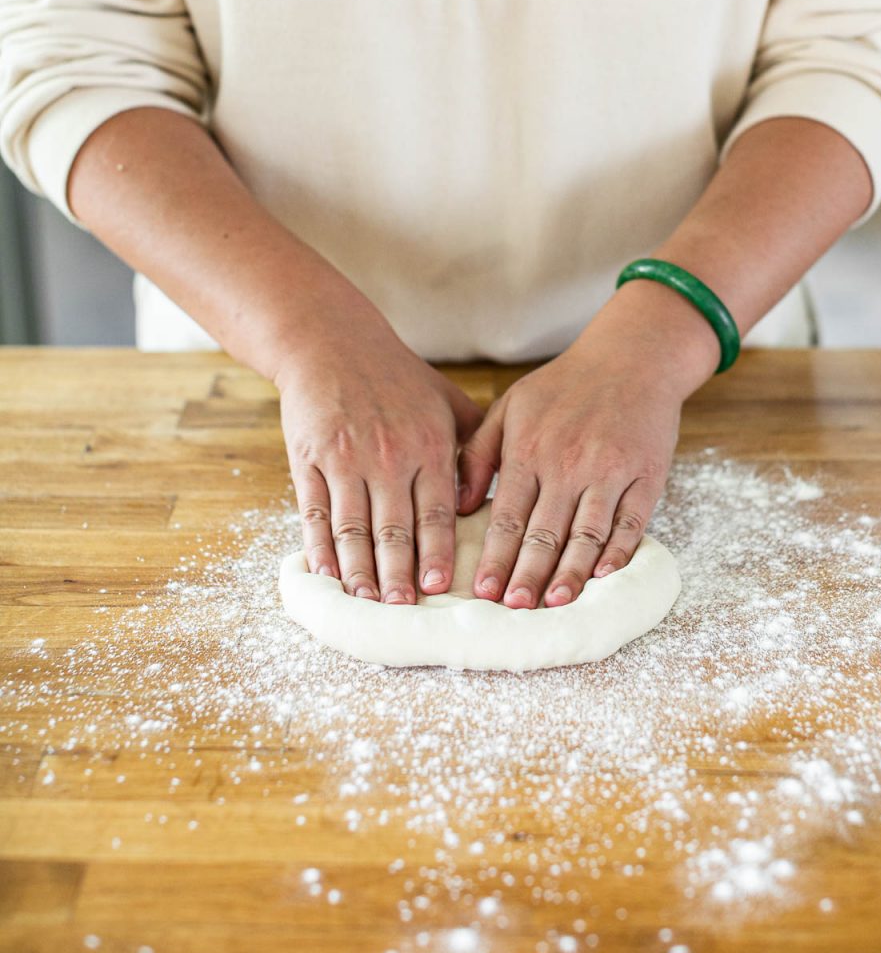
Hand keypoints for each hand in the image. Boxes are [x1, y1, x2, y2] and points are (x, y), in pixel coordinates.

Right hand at [274, 297, 484, 601]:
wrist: (331, 344)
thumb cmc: (396, 376)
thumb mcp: (445, 400)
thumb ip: (474, 442)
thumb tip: (499, 491)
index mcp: (427, 444)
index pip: (437, 510)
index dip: (438, 551)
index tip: (442, 586)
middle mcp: (388, 456)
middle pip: (395, 527)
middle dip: (399, 573)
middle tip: (403, 608)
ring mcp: (345, 459)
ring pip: (354, 527)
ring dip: (360, 569)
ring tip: (367, 601)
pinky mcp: (309, 459)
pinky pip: (315, 512)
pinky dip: (320, 547)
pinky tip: (327, 573)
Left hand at [455, 280, 719, 607]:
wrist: (632, 357)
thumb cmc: (564, 385)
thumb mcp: (511, 406)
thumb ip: (479, 453)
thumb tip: (457, 505)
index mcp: (530, 449)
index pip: (508, 515)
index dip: (496, 556)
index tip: (482, 590)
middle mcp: (568, 463)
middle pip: (545, 531)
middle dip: (527, 574)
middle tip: (513, 608)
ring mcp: (609, 471)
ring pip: (586, 534)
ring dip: (570, 572)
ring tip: (553, 603)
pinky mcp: (645, 475)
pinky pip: (631, 522)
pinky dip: (618, 552)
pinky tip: (604, 576)